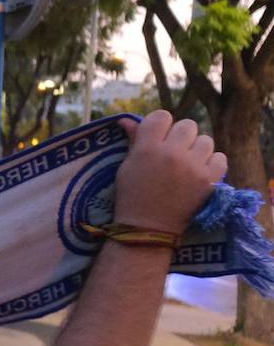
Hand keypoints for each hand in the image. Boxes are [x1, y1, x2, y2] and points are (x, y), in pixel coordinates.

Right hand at [114, 111, 226, 233]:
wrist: (147, 229)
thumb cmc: (132, 197)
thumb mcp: (126, 167)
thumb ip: (134, 141)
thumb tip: (126, 120)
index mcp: (147, 148)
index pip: (162, 116)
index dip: (161, 126)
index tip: (158, 138)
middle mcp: (171, 153)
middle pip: (187, 125)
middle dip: (181, 137)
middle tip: (174, 153)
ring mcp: (192, 166)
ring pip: (205, 140)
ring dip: (197, 150)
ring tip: (188, 165)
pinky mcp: (209, 180)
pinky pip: (220, 157)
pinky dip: (211, 163)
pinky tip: (199, 173)